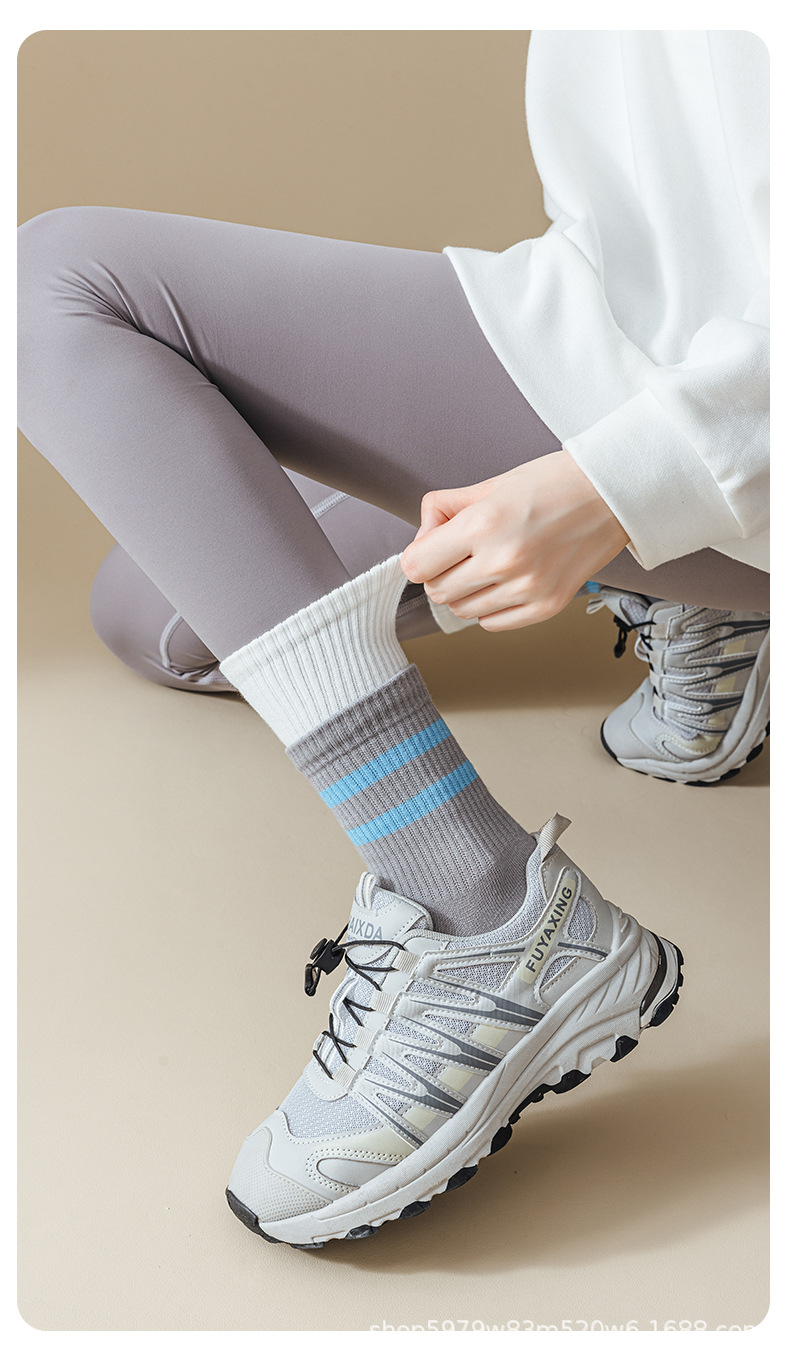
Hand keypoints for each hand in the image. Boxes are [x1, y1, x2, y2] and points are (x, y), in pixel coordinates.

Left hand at [400, 449, 629, 630]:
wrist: (611, 495)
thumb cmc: (554, 483)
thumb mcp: (489, 484)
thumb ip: (444, 511)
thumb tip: (420, 540)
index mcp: (483, 524)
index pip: (416, 565)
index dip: (419, 557)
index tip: (429, 551)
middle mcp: (502, 560)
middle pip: (438, 592)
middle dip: (442, 574)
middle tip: (462, 554)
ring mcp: (526, 588)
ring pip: (462, 610)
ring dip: (467, 591)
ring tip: (490, 564)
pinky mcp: (546, 606)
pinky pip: (492, 623)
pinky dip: (490, 607)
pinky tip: (506, 582)